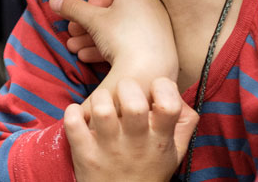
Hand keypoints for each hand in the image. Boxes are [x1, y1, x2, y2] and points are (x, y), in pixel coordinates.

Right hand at [50, 0, 177, 88]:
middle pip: (112, 9)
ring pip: (119, 28)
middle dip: (88, 24)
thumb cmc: (122, 37)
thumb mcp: (92, 20)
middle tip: (73, 35)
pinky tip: (89, 58)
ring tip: (75, 49)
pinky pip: (130, 40)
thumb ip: (72, 8)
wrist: (151, 71)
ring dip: (93, 37)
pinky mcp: (158, 45)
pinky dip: (110, 47)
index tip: (83, 15)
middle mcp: (150, 3)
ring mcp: (157, 25)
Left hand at [65, 78, 198, 181]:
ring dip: (99, 97)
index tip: (154, 87)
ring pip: (102, 110)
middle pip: (133, 104)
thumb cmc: (148, 171)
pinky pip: (74, 125)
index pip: (169, 106)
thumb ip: (184, 124)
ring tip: (101, 103)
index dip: (163, 87)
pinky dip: (73, 112)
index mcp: (160, 139)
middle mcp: (136, 143)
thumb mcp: (175, 152)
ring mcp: (109, 149)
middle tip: (122, 92)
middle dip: (126, 86)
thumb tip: (180, 96)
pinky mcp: (85, 154)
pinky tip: (79, 114)